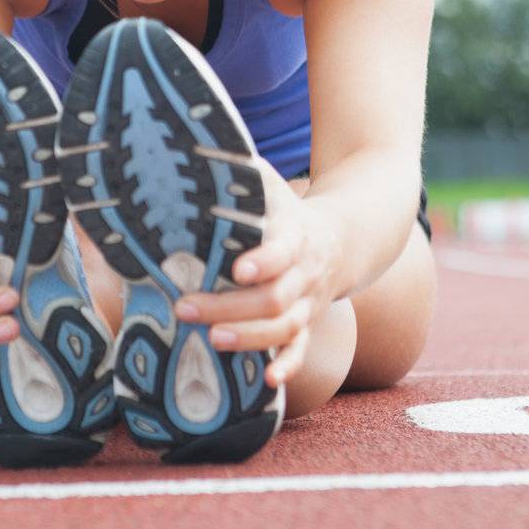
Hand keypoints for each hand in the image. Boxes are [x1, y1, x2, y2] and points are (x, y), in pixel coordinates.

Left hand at [174, 160, 340, 388]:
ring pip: (285, 328)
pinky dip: (288, 366)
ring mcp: (309, 304)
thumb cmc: (289, 210)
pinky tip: (266, 382)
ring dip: (249, 338)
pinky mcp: (307, 325)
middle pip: (274, 298)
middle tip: (186, 307)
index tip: (237, 268)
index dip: (265, 261)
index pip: (284, 251)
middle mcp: (306, 275)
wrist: (342, 240)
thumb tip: (197, 146)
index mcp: (298, 237)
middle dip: (230, 306)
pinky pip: (301, 350)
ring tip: (211, 339)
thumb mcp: (272, 186)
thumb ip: (242, 173)